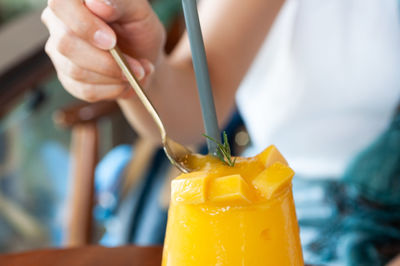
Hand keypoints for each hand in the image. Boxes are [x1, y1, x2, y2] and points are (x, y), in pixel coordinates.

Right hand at [41, 0, 165, 101]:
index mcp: (73, 0)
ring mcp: (59, 52)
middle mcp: (58, 23)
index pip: (60, 4)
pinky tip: (126, 82)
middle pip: (67, 43)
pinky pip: (85, 90)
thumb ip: (120, 2)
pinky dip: (113, 89)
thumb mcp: (139, 11)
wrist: (143, 58)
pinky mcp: (67, 78)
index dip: (83, 24)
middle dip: (107, 61)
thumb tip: (97, 3)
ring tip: (138, 72)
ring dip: (115, 77)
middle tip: (137, 67)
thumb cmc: (138, 28)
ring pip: (76, 71)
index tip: (111, 41)